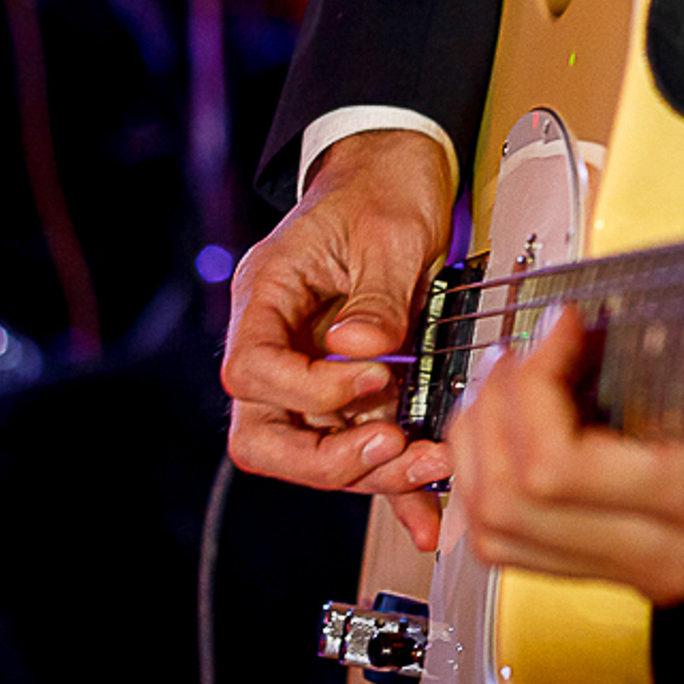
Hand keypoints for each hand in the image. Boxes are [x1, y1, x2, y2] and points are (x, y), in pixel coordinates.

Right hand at [221, 130, 456, 548]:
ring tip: (432, 467)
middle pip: (264, 434)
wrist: (398, 171)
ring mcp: (311, 371)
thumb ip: (375, 299)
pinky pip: (359, 447)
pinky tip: (425, 512)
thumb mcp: (387, 234)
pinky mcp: (350, 389)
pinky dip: (391, 484)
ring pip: (314, 451)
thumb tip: (361, 350)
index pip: (251, 372)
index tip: (370, 380)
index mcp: (265, 296)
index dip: (307, 390)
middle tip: (390, 449)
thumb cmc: (382, 189)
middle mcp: (278, 342)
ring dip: (370, 474)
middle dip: (326, 458)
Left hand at [445, 156, 683, 605]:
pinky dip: (496, 487)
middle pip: (508, 503)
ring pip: (500, 534)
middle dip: (493, 414)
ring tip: (513, 388)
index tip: (561, 326)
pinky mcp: (634, 571)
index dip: (534, 386)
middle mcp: (668, 548)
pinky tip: (520, 432)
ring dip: (481, 453)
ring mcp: (648, 569)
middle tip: (523, 352)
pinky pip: (522, 548)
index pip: (554, 467)